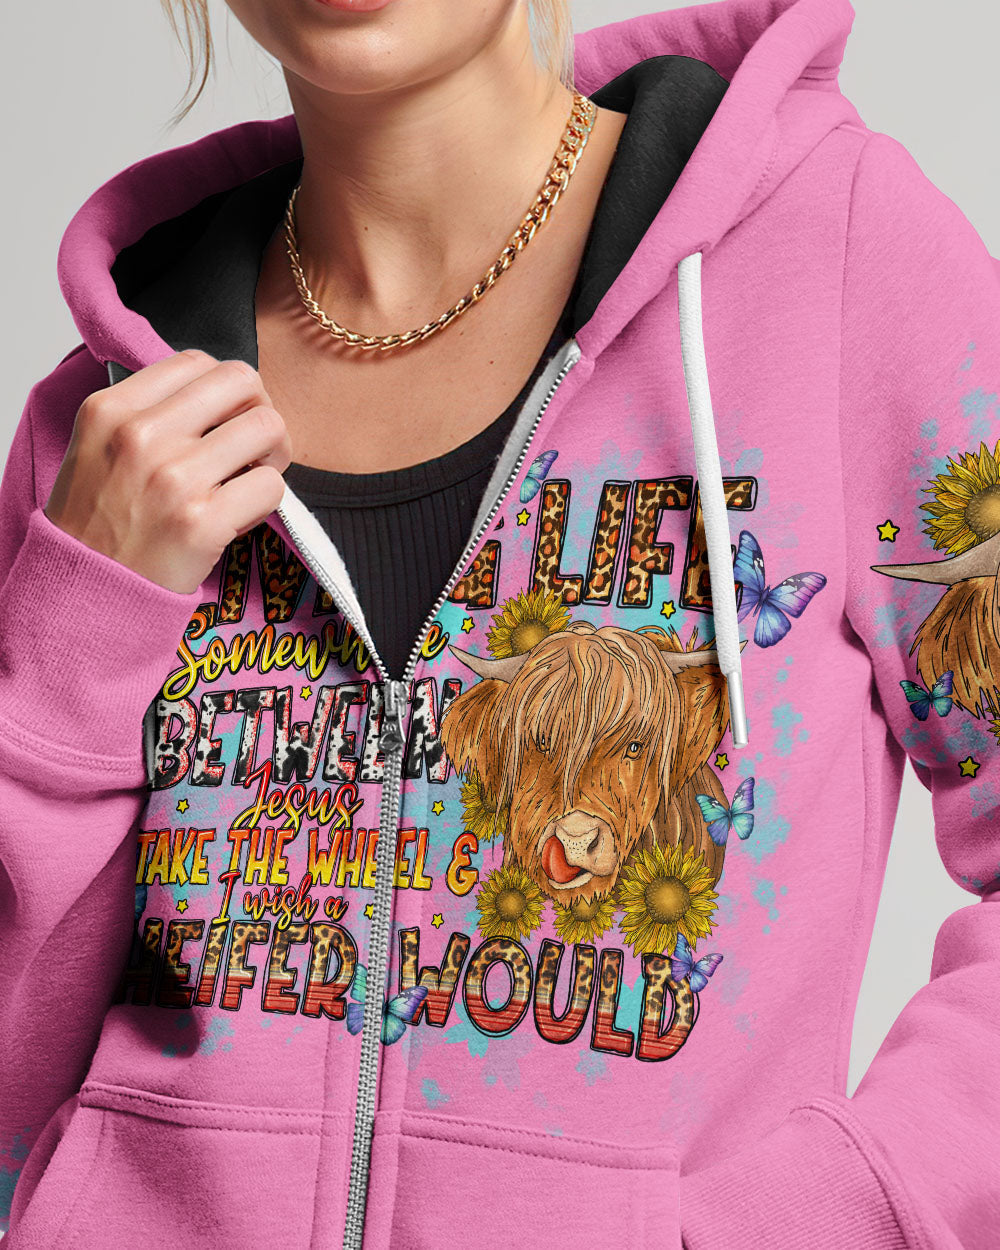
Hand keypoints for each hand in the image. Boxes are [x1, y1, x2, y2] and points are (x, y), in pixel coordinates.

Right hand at [44, 349, 292, 593]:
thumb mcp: (97, 447)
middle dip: (259, 408)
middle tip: (254, 442)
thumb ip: (148, 412)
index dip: (225, 389)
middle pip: (242, 381)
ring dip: (274, 453)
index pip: (197, 362)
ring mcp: (174, 478)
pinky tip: (242, 513)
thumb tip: (215, 396)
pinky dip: (267, 499)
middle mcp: (141, 436)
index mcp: (112, 409)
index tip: (225, 416)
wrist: (85, 591)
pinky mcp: (203, 522)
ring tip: (254, 475)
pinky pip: (272, 486)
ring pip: (268, 428)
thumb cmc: (97, 523)